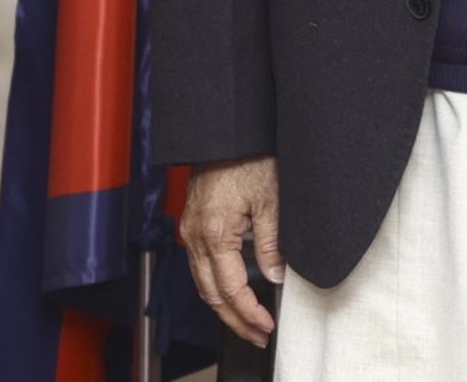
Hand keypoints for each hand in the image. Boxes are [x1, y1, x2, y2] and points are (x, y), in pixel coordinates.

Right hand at [179, 155, 284, 347]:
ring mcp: (190, 230)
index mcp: (215, 232)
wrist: (225, 131)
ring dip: (224, 307)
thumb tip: (276, 276)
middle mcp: (196, 235)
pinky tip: (230, 293)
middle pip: (211, 295)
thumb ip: (271, 244)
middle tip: (258, 335)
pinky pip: (199, 266)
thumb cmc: (248, 157)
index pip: (230, 289)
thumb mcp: (270, 201)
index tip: (266, 325)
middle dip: (235, 320)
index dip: (249, 312)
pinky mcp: (191, 223)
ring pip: (202, 283)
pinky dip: (214, 286)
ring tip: (247, 322)